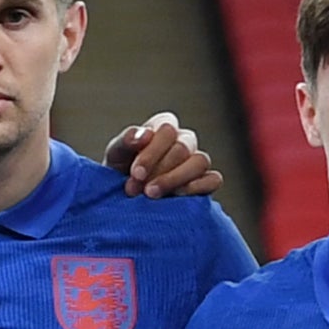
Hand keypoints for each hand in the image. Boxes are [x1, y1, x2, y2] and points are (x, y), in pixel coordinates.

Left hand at [104, 114, 223, 198]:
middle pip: (182, 147)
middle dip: (157, 170)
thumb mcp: (116, 156)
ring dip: (175, 178)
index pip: (167, 128)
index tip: (136, 173)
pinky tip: (176, 196)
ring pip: (200, 161)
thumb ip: (125, 142)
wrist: (122, 200)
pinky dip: (198, 187)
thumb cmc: (120, 172)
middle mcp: (183, 142)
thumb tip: (143, 135)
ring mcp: (196, 162)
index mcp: (163, 129)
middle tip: (135, 189)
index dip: (152, 151)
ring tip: (151, 195)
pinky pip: (213, 180)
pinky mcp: (205, 182)